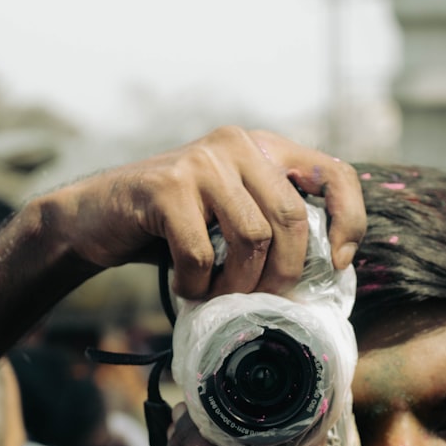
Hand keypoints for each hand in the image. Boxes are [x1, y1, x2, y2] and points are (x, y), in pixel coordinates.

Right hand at [41, 126, 364, 299]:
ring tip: (217, 294)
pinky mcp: (167, 186)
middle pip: (291, 218)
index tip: (339, 264)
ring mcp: (201, 161)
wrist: (96, 218)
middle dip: (283, 274)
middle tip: (262, 300)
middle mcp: (237, 145)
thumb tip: (334, 271)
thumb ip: (275, 225)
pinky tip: (185, 287)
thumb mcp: (233, 218)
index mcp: (265, 149)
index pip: (335, 174)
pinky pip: (201, 252)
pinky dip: (196, 284)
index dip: (349, 221)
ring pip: (251, 237)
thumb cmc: (173, 229)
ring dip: (237, 284)